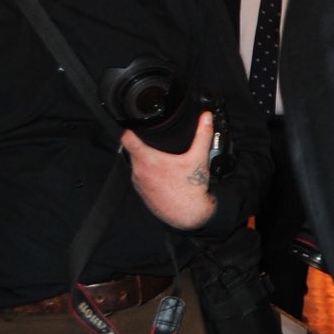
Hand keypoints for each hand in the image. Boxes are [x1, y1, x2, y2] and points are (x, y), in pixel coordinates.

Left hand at [124, 113, 219, 230]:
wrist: (188, 215)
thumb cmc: (191, 190)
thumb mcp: (199, 158)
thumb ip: (203, 135)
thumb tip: (206, 118)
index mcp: (149, 160)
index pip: (128, 138)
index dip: (130, 128)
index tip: (135, 124)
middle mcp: (139, 171)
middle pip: (134, 150)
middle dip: (143, 144)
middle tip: (156, 141)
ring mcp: (139, 183)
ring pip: (137, 165)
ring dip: (146, 160)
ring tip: (162, 157)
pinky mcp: (143, 192)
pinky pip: (141, 177)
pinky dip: (149, 173)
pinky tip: (163, 175)